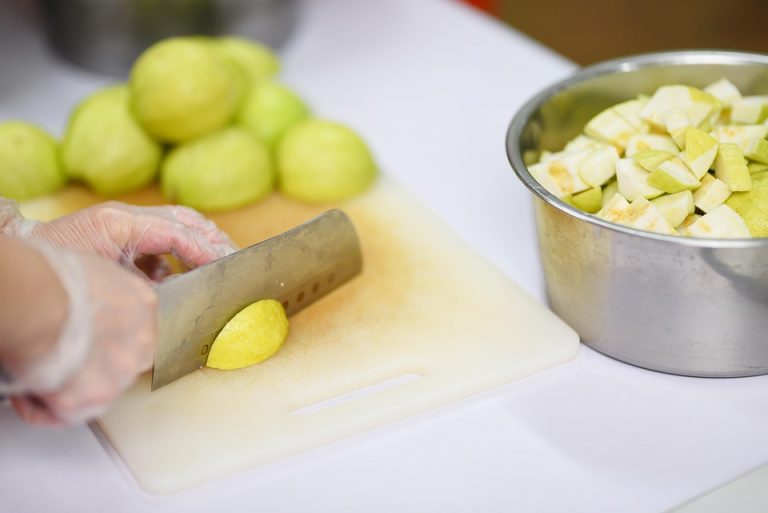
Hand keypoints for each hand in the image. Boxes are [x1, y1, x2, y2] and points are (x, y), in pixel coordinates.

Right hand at [10, 250, 156, 425]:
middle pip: (118, 363)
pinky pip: (67, 415)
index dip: (101, 339)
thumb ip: (103, 295)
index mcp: (143, 305)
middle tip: (55, 360)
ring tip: (35, 376)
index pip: (131, 331)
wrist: (40, 301)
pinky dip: (43, 409)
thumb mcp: (96, 273)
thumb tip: (85, 305)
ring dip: (66, 389)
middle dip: (89, 366)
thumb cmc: (55, 279)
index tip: (80, 340)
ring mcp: (122, 374)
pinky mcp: (95, 399)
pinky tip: (27, 394)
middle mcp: (142, 343)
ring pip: (95, 391)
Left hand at [27, 201, 236, 280]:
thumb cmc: (60, 273)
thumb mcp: (106, 282)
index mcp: (123, 223)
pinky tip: (182, 279)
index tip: (227, 266)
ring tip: (222, 264)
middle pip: (186, 220)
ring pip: (179, 225)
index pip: (178, 230)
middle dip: (214, 239)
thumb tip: (182, 298)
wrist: (28, 274)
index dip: (206, 249)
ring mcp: (126, 226)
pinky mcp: (122, 238)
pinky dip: (179, 257)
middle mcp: (128, 219)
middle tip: (236, 260)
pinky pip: (162, 242)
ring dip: (202, 244)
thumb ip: (147, 287)